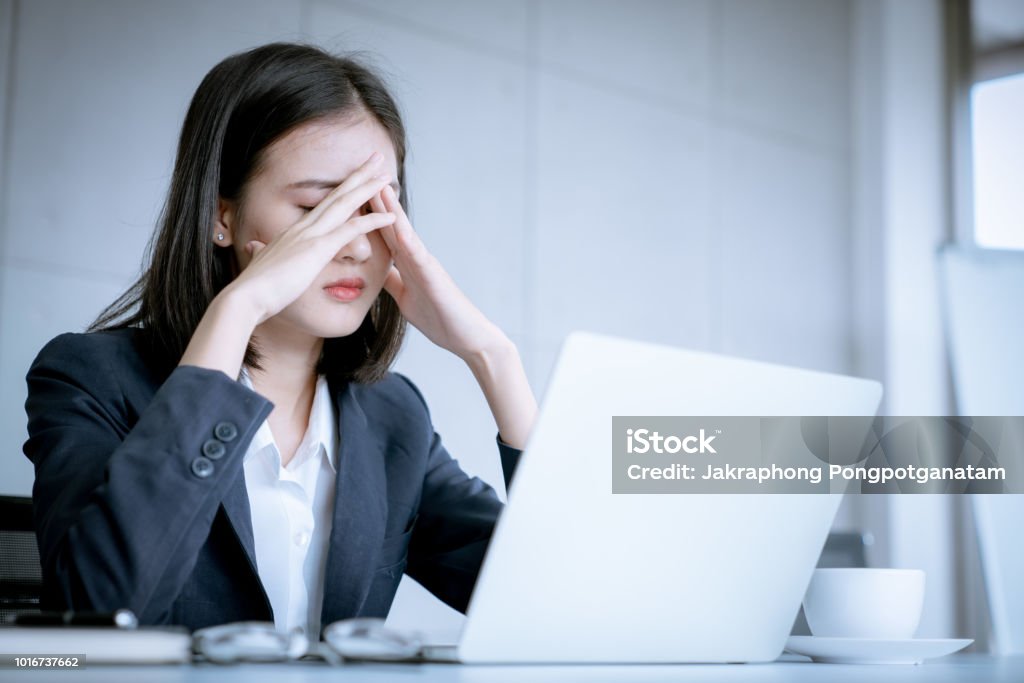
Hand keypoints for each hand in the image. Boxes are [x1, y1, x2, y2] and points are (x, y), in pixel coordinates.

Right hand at [226, 154, 395, 324]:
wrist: (246, 297)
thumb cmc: (255, 288)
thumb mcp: (262, 264)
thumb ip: (262, 253)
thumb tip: (253, 248)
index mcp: (294, 232)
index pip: (323, 204)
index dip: (341, 188)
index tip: (356, 176)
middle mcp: (303, 227)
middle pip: (336, 194)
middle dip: (358, 175)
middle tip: (376, 158)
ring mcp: (311, 235)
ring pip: (345, 204)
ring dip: (368, 188)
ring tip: (387, 175)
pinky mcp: (318, 249)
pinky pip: (351, 230)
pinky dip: (372, 220)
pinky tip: (391, 216)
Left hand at [369, 185, 507, 358]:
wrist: (466, 337)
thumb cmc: (439, 318)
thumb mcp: (404, 297)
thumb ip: (393, 281)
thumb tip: (378, 270)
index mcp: (406, 263)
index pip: (381, 232)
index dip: (365, 210)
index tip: (349, 189)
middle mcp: (416, 258)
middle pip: (391, 223)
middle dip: (376, 199)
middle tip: (361, 170)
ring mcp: (426, 265)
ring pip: (405, 232)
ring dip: (392, 209)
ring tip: (379, 185)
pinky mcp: (436, 278)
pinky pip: (420, 258)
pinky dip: (409, 242)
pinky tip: (398, 229)